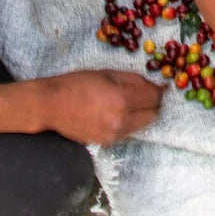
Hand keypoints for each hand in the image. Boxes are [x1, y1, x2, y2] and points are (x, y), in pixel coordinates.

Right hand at [38, 70, 164, 144]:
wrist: (52, 105)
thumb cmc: (79, 83)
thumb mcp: (108, 73)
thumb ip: (133, 79)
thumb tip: (152, 83)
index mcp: (123, 99)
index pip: (155, 98)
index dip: (160, 90)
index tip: (162, 85)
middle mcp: (121, 120)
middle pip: (153, 115)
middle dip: (154, 103)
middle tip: (150, 94)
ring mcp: (114, 134)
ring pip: (142, 125)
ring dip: (143, 114)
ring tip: (134, 102)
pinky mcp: (107, 142)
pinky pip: (128, 132)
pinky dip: (130, 122)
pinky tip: (121, 112)